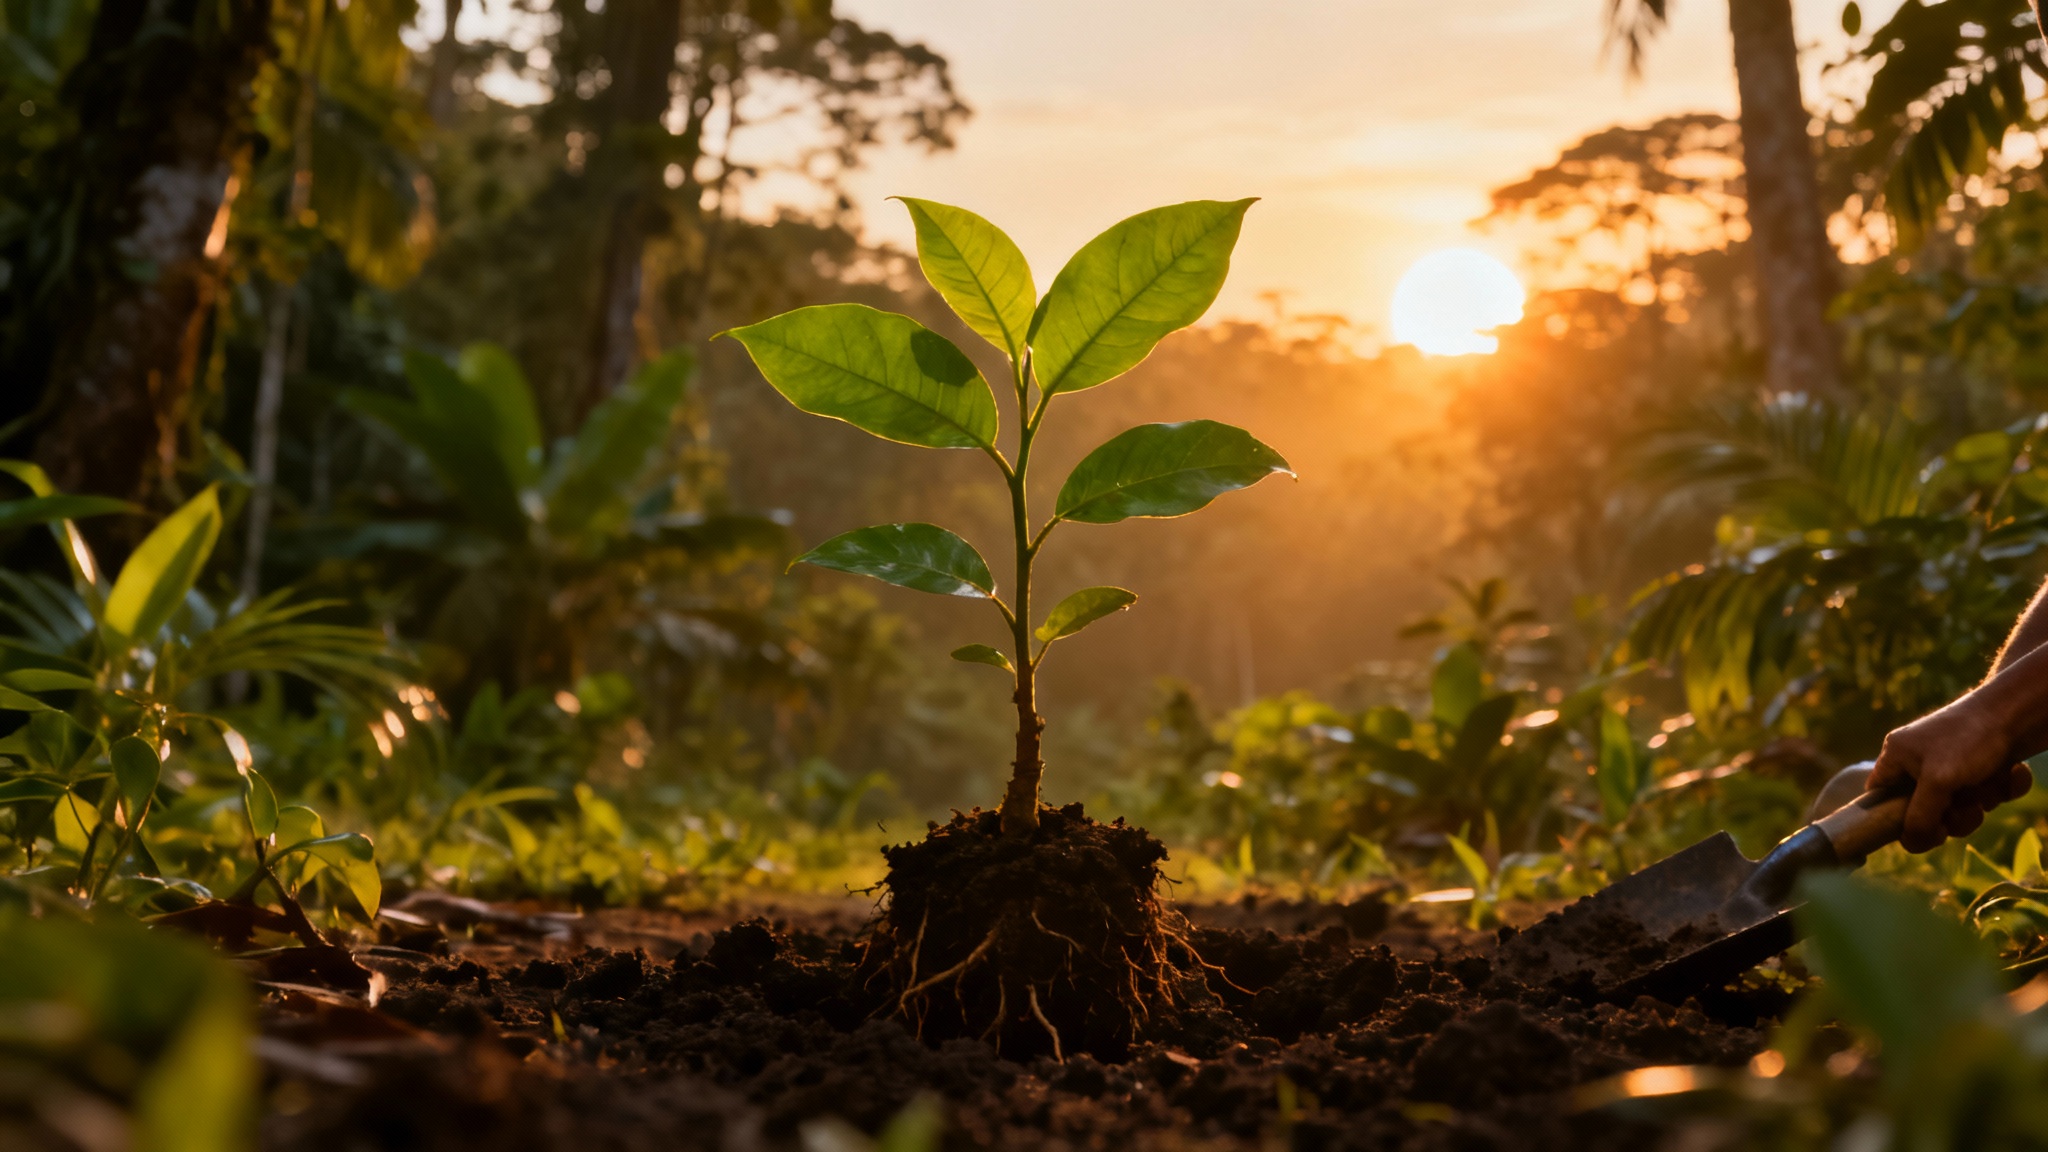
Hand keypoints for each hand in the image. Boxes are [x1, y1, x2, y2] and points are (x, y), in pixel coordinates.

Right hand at [1868, 696, 2033, 851]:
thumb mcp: (1937, 782)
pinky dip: (2002, 789)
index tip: (1924, 829)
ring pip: (1960, 806)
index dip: (1896, 819)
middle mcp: (1922, 760)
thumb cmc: (1970, 739)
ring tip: (1989, 786)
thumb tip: (1909, 844)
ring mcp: (1955, 763)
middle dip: (1952, 815)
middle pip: (1925, 810)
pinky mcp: (1984, 765)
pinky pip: (1989, 793)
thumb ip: (1918, 817)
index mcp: (1898, 756)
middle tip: (1965, 808)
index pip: (1880, 797)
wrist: (2020, 710)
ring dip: (1980, 803)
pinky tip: (2009, 773)